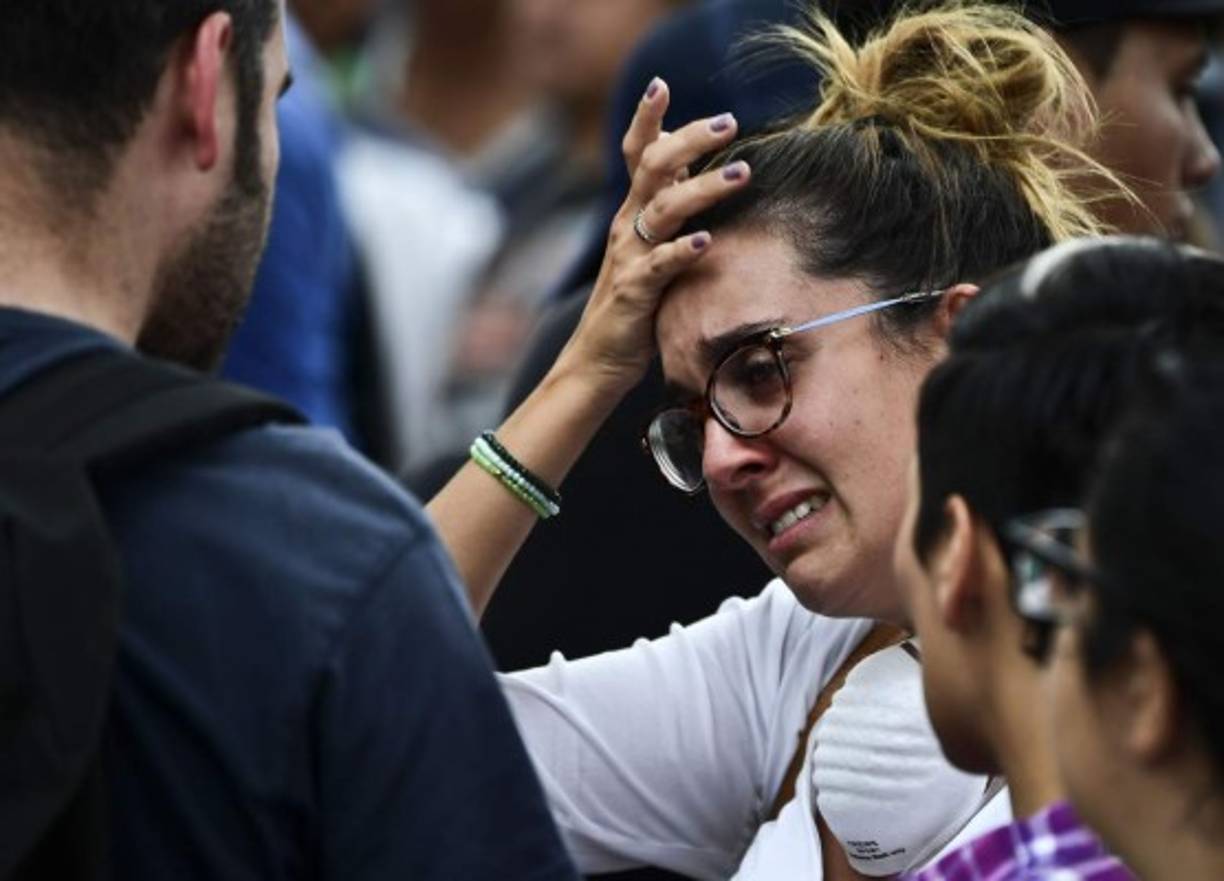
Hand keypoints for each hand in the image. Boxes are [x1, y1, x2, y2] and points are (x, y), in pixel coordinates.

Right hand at [559, 77, 751, 392]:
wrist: (599, 359)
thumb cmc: (635, 303)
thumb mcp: (650, 248)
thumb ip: (667, 211)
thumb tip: (693, 170)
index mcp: (632, 212)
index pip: (637, 152)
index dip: (647, 118)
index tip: (660, 84)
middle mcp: (627, 226)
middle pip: (653, 166)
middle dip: (691, 139)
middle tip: (730, 121)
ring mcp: (629, 256)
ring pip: (663, 208)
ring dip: (703, 189)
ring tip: (742, 174)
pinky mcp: (635, 292)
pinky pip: (659, 265)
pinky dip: (682, 251)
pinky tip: (705, 241)